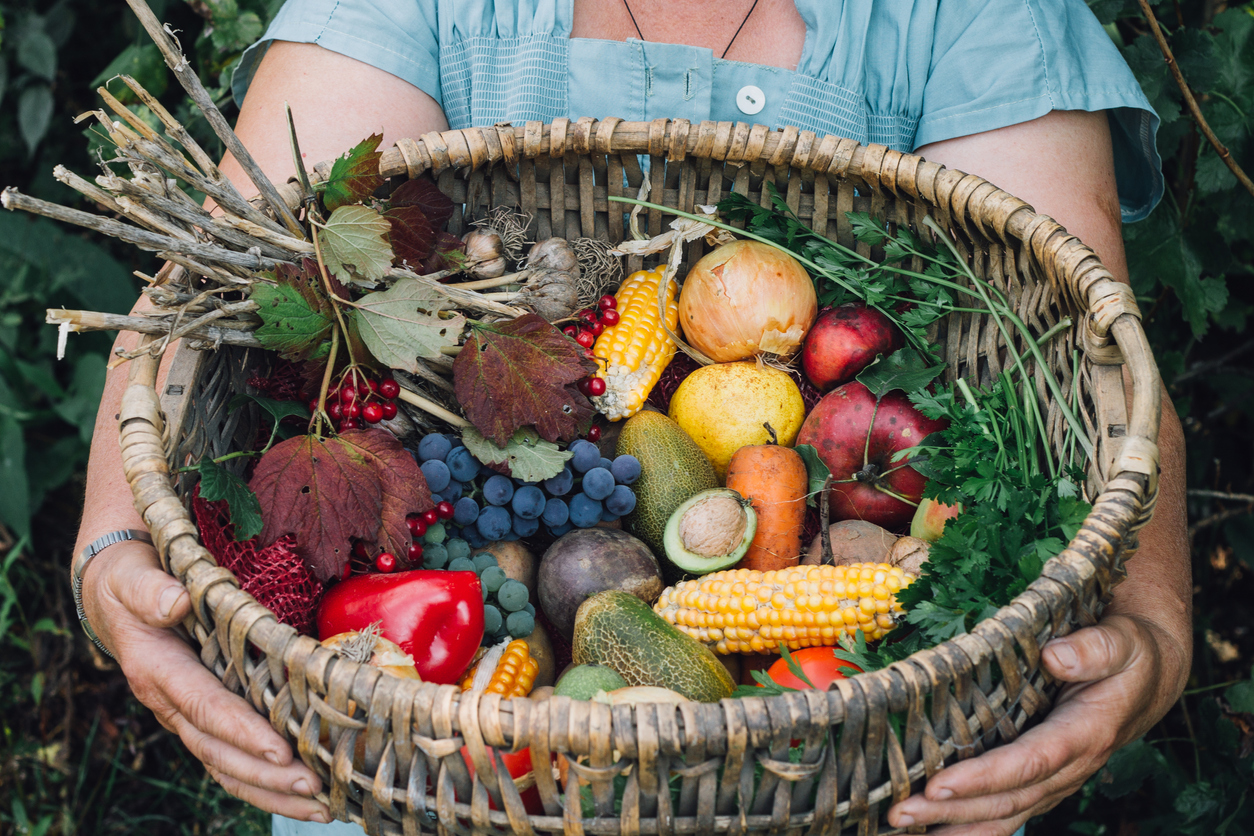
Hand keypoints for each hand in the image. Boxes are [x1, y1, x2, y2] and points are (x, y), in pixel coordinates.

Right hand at [81, 539, 331, 821]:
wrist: (113, 593)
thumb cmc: (129, 580)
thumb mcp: (131, 576)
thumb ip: (151, 590)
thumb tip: (176, 603)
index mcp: (157, 670)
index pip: (205, 707)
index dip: (241, 731)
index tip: (280, 752)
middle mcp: (170, 704)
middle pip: (219, 752)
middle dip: (267, 775)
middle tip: (315, 788)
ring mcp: (185, 717)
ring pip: (226, 766)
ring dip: (272, 791)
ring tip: (321, 807)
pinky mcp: (201, 718)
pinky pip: (229, 759)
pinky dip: (264, 782)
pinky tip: (302, 796)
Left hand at [886, 613, 1188, 834]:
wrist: (1148, 674)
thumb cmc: (1128, 652)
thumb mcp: (1121, 641)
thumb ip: (1093, 649)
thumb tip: (1055, 656)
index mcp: (1085, 733)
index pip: (1029, 763)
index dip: (984, 777)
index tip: (938, 785)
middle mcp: (1069, 766)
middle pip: (1008, 798)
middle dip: (952, 809)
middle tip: (899, 812)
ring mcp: (1055, 778)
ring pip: (1005, 812)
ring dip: (954, 824)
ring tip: (904, 825)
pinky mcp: (1043, 777)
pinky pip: (1008, 809)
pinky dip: (971, 824)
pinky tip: (934, 831)